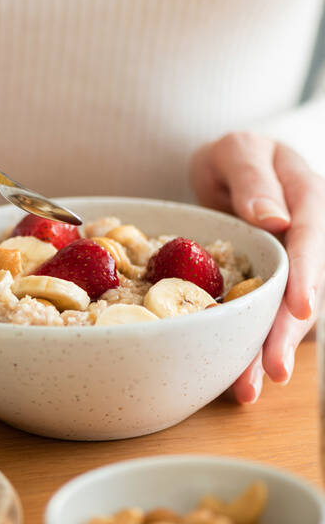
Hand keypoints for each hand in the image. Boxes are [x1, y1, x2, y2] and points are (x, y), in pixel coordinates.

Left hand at [190, 132, 324, 402]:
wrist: (228, 167)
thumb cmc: (233, 154)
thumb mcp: (237, 150)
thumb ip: (253, 178)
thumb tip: (276, 218)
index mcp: (306, 199)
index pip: (311, 240)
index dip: (307, 276)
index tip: (300, 310)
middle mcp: (304, 237)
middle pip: (303, 287)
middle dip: (288, 331)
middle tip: (272, 371)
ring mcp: (289, 262)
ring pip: (285, 309)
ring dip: (268, 348)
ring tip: (248, 389)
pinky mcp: (270, 281)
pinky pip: (263, 311)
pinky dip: (252, 341)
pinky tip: (238, 372)